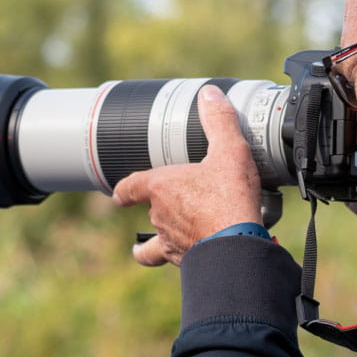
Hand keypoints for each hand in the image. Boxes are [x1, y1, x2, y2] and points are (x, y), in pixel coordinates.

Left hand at [112, 86, 262, 266]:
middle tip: (175, 201)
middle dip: (160, 207)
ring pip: (155, 243)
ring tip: (173, 236)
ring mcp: (170, 241)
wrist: (237, 246)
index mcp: (160, 187)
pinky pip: (175, 259)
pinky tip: (195, 253)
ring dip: (161, 238)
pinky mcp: (186, 261)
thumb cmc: (229, 198)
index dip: (124, 190)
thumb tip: (210, 94)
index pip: (129, 187)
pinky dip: (181, 256)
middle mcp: (160, 215)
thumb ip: (219, 121)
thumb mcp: (230, 150)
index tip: (120, 194)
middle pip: (150, 211)